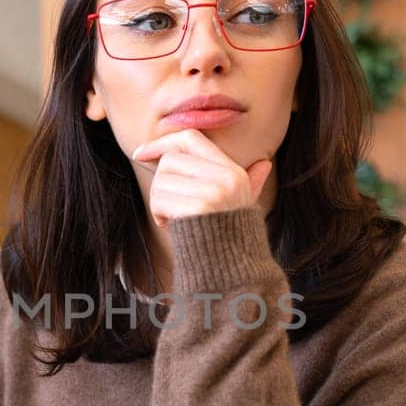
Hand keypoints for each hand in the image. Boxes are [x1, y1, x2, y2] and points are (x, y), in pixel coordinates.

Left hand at [129, 129, 273, 229]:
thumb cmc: (231, 235)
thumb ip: (252, 182)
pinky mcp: (199, 210)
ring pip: (160, 181)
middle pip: (169, 161)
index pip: (190, 138)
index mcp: (233, 172)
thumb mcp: (244, 204)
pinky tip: (170, 225)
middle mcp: (226, 178)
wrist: (234, 267)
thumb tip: (265, 164)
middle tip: (169, 204)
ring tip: (172, 217)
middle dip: (160, 182)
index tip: (140, 154)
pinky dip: (158, 215)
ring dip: (157, 202)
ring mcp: (214, 193)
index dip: (162, 142)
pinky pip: (160, 201)